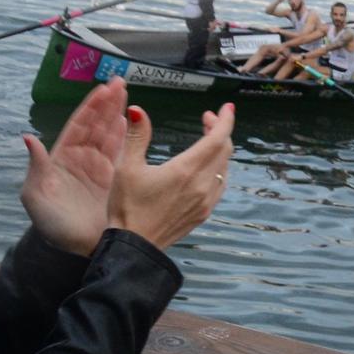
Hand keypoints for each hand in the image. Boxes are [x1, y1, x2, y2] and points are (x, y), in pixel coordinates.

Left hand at [20, 79, 127, 255]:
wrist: (74, 250)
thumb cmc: (51, 224)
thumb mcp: (35, 196)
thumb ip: (36, 166)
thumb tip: (29, 137)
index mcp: (62, 158)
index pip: (78, 125)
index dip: (90, 106)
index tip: (102, 88)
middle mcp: (82, 158)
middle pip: (96, 124)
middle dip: (107, 102)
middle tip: (120, 81)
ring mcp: (100, 168)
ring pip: (110, 134)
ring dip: (118, 113)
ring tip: (127, 94)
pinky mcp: (116, 179)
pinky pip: (122, 152)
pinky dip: (126, 134)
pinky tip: (130, 120)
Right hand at [107, 102, 235, 250]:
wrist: (135, 246)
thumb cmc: (127, 206)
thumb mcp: (126, 167)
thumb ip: (136, 136)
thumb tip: (137, 109)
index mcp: (186, 170)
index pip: (217, 138)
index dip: (225, 120)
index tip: (227, 107)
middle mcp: (202, 184)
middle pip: (224, 150)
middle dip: (219, 130)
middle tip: (207, 119)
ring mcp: (206, 200)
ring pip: (224, 167)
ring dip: (220, 149)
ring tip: (205, 139)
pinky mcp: (205, 212)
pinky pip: (220, 183)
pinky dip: (218, 167)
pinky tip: (206, 165)